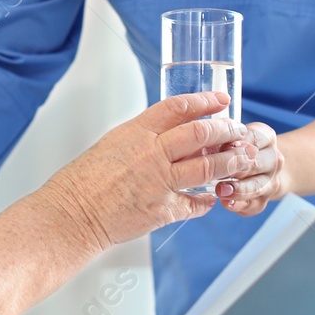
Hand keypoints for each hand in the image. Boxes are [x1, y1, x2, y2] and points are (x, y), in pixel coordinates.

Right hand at [39, 92, 258, 248]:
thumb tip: (167, 134)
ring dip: (229, 162)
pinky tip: (211, 198)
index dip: (204, 101)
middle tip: (238, 131)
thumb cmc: (84, 181)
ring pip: (207, 167)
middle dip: (226, 130)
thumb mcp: (113, 144)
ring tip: (241, 159)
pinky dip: (206, 200)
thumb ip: (143, 138)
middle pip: (201, 134)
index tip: (221, 100)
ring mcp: (159, 182)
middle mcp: (151, 154)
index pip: (178, 108)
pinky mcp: (163, 209)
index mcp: (136, 132)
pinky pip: (195, 203)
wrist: (73, 214)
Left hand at [206, 122, 289, 215]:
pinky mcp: (262, 201)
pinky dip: (238, 205)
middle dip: (236, 166)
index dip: (236, 143)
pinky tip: (226, 203)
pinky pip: (252, 205)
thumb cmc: (240, 150)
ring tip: (221, 190)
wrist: (262, 171)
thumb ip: (222, 140)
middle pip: (256, 163)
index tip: (221, 146)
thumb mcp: (234, 138)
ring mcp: (270, 182)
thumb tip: (206, 145)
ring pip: (256, 186)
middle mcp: (274, 159)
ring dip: (238, 189)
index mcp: (267, 138)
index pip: (253, 137)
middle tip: (217, 170)